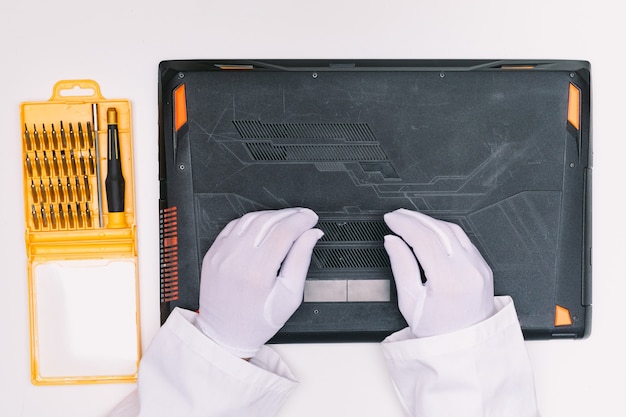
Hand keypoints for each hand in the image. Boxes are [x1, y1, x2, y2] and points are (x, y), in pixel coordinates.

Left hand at [197, 208, 322, 357]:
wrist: (225, 334)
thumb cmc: (258, 321)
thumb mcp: (289, 296)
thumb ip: (301, 260)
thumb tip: (311, 235)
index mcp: (258, 273)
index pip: (284, 232)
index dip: (301, 220)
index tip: (311, 219)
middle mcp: (236, 260)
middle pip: (268, 221)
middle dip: (290, 215)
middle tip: (303, 217)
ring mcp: (221, 255)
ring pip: (250, 219)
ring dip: (272, 215)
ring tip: (286, 221)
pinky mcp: (213, 254)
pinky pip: (234, 226)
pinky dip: (252, 221)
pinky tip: (263, 226)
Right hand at [383, 209, 494, 337]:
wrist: (465, 343)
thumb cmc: (437, 329)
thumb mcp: (409, 302)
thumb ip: (401, 267)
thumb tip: (393, 241)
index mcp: (448, 281)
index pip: (424, 239)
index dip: (404, 224)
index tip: (391, 219)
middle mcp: (468, 271)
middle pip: (438, 230)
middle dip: (414, 218)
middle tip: (397, 215)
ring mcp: (479, 267)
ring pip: (453, 230)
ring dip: (429, 221)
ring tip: (410, 220)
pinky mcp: (483, 266)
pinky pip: (463, 239)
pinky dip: (443, 230)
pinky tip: (430, 230)